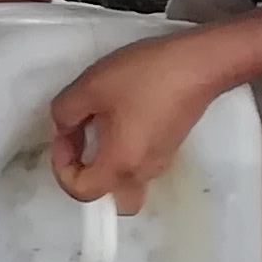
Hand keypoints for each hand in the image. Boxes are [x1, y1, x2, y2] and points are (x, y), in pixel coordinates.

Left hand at [48, 32, 234, 208]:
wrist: (199, 64)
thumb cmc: (143, 77)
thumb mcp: (90, 87)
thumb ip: (64, 114)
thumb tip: (65, 129)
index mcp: (121, 165)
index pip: (83, 192)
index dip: (62, 169)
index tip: (64, 136)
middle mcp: (144, 173)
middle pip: (110, 198)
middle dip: (88, 178)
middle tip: (80, 143)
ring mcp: (162, 161)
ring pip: (126, 181)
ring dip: (104, 162)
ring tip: (98, 123)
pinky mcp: (171, 146)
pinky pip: (139, 163)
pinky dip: (122, 151)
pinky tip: (119, 116)